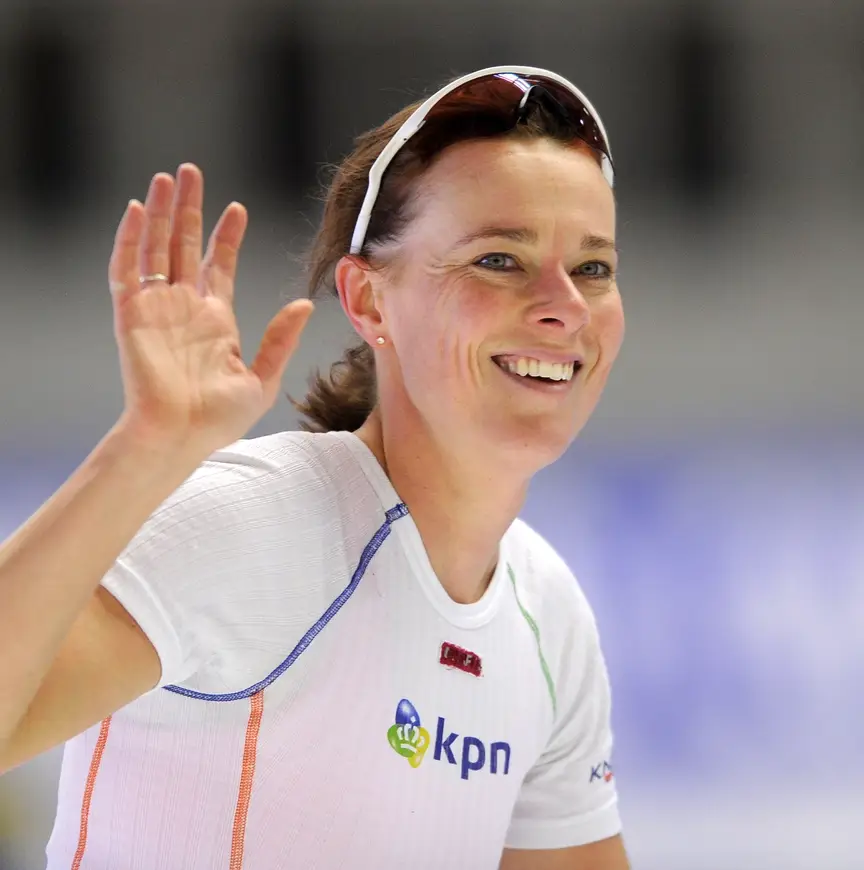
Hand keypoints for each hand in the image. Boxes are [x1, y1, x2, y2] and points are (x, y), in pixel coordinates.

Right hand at [108, 164, 312, 456]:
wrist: (181, 437)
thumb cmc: (218, 419)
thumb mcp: (261, 377)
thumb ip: (280, 338)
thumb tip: (304, 303)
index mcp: (216, 320)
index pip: (218, 265)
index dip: (226, 235)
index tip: (236, 207)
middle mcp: (184, 308)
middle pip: (183, 245)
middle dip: (188, 208)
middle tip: (190, 171)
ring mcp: (156, 308)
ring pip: (154, 248)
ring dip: (157, 213)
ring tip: (166, 177)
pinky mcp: (130, 315)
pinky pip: (125, 270)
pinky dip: (127, 240)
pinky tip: (134, 210)